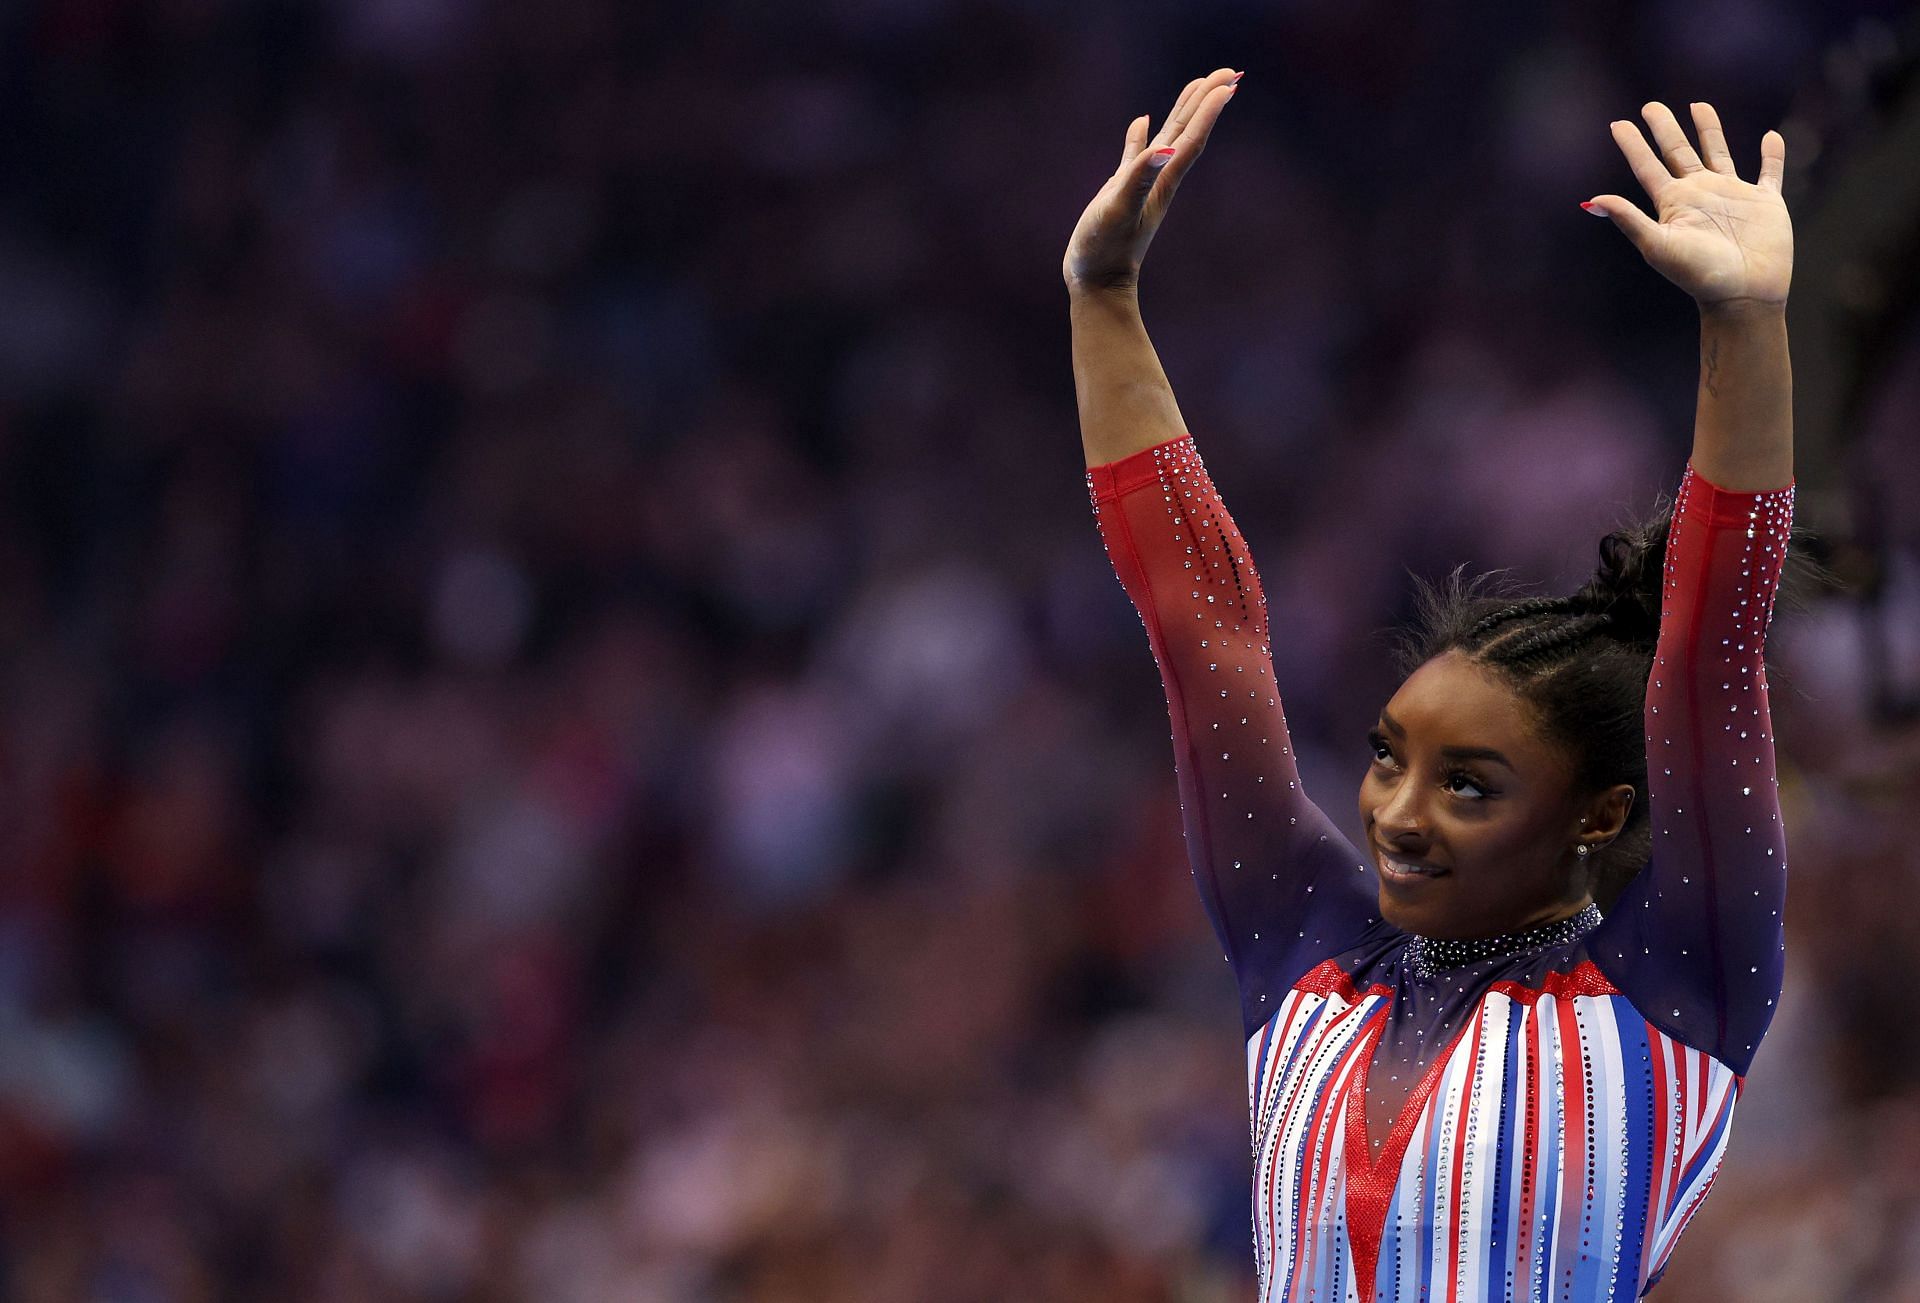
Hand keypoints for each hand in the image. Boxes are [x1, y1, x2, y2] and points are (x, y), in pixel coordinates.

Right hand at [1063, 68, 1239, 293]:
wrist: (1096, 282)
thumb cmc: (1103, 251)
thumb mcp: (1118, 212)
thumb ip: (1138, 179)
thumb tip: (1164, 150)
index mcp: (1161, 183)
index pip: (1190, 141)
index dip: (1208, 112)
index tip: (1226, 84)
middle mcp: (1158, 180)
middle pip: (1188, 133)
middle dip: (1206, 102)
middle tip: (1227, 72)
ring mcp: (1142, 184)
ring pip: (1168, 138)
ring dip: (1184, 111)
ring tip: (1199, 85)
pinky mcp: (1123, 190)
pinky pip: (1137, 155)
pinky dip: (1142, 135)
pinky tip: (1142, 121)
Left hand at [1586, 102, 1791, 309]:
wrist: (1742, 295)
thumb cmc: (1698, 274)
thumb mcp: (1658, 245)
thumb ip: (1629, 220)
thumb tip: (1593, 200)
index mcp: (1674, 203)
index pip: (1648, 166)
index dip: (1632, 145)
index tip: (1617, 124)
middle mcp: (1700, 194)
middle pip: (1678, 152)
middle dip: (1665, 129)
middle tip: (1650, 106)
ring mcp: (1733, 196)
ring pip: (1718, 153)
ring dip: (1709, 130)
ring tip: (1698, 105)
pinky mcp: (1765, 202)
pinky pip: (1770, 171)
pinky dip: (1773, 154)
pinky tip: (1772, 136)